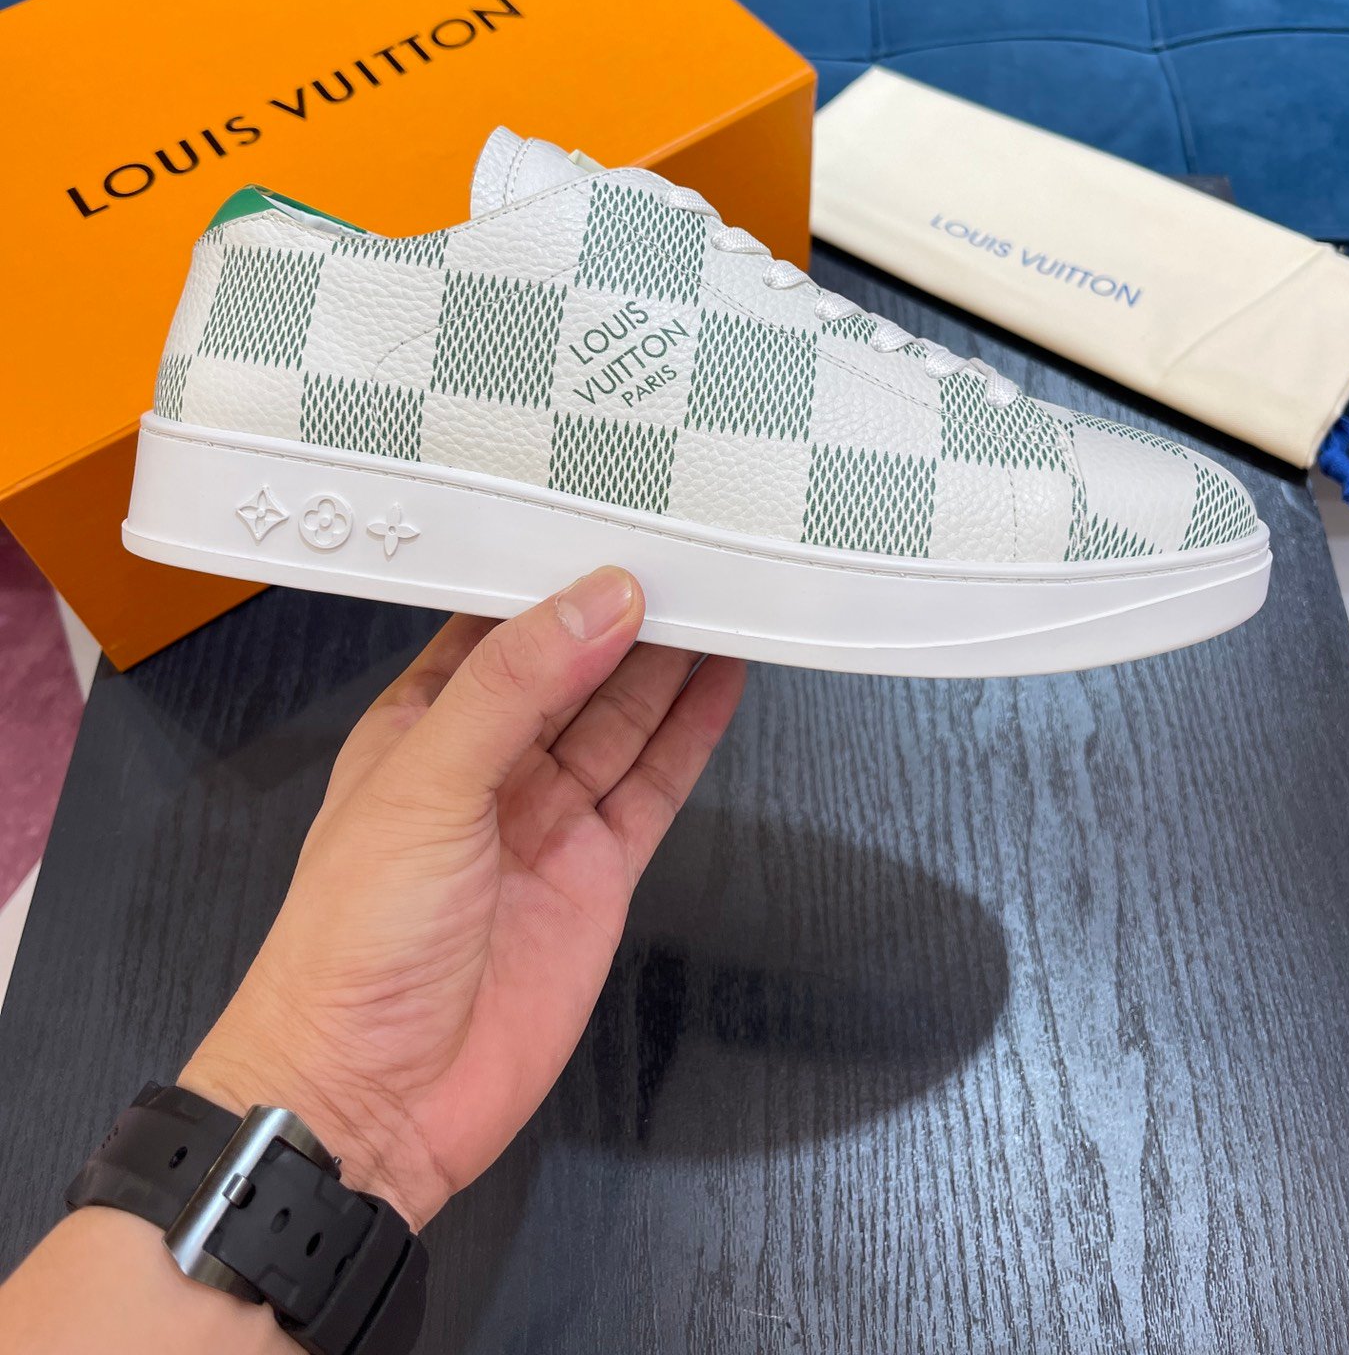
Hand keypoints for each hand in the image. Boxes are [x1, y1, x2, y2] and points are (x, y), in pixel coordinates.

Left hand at [181, 567, 744, 1228]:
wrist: (371, 1103)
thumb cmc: (351, 945)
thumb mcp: (424, 786)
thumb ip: (514, 688)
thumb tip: (597, 601)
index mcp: (420, 726)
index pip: (497, 626)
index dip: (554, 576)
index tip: (615, 521)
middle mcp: (487, 765)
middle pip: (572, 667)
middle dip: (626, 611)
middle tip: (692, 549)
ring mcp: (546, 820)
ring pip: (622, 718)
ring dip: (670, 661)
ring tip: (723, 592)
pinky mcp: (597, 873)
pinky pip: (653, 785)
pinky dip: (691, 733)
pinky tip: (723, 680)